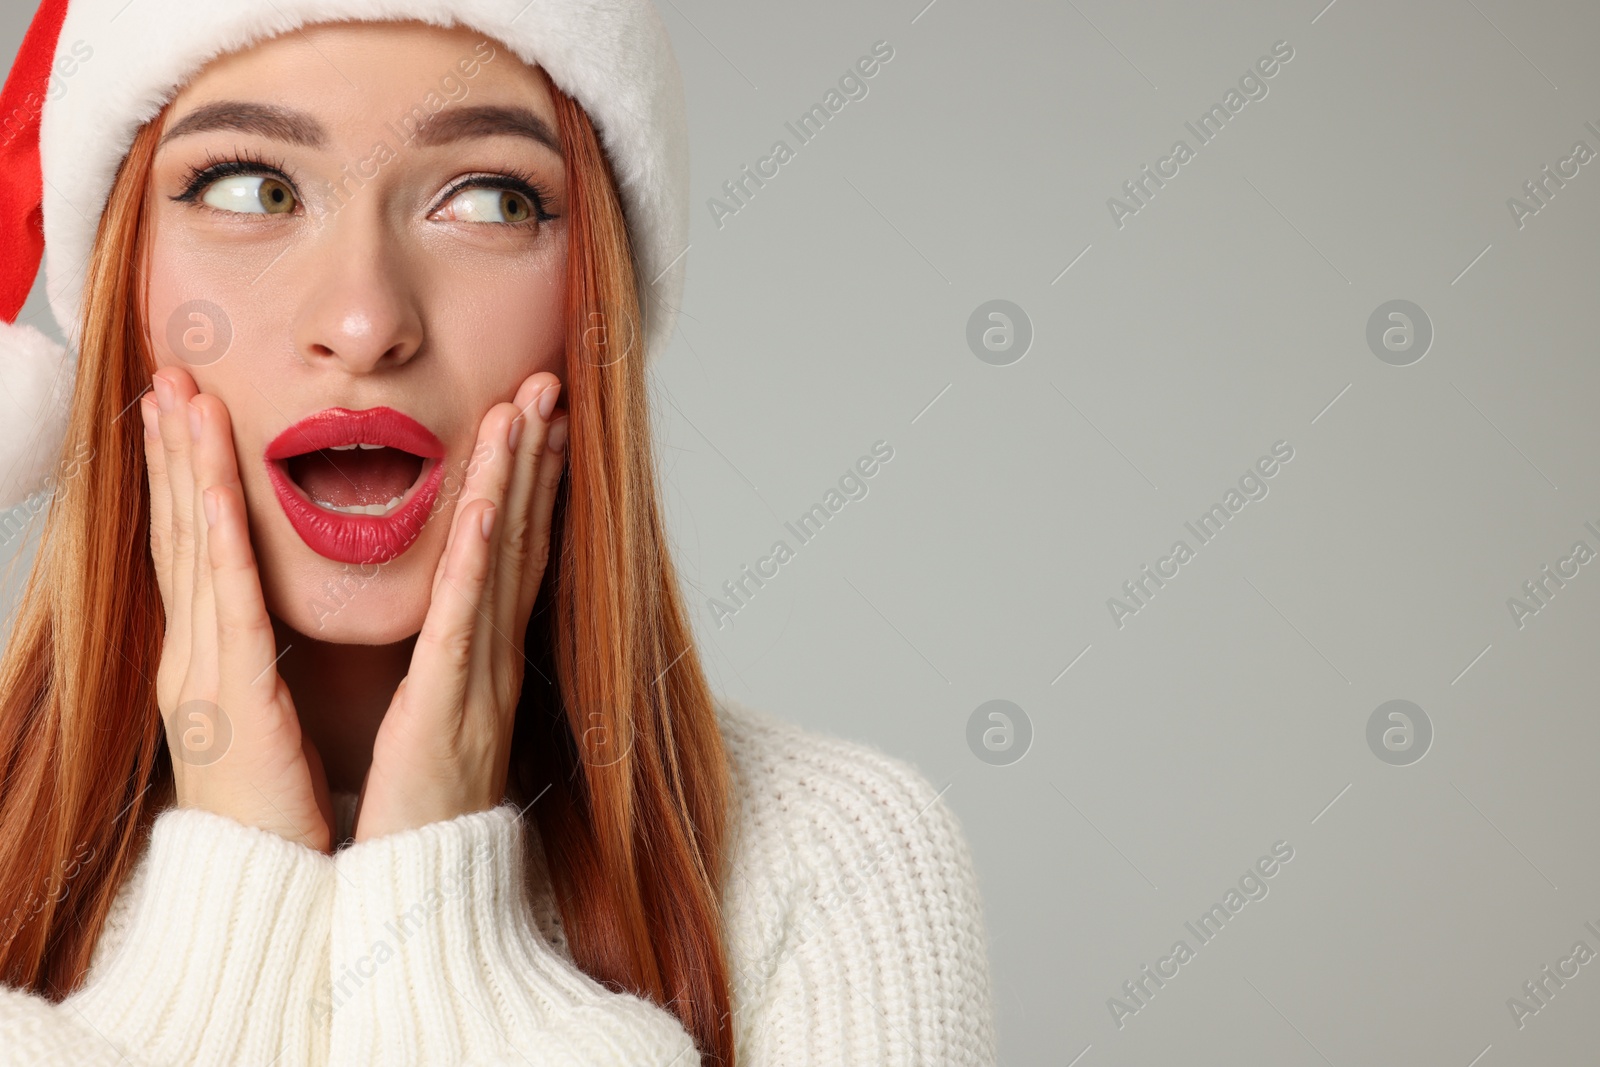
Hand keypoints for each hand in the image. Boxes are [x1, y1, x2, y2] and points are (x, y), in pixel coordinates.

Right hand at [144, 366, 333, 852]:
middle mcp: (191, 657)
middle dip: (169, 452)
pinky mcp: (231, 702)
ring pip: (192, 553)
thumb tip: (256, 613)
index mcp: (205, 660)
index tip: (180, 410)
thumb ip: (253, 657)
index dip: (180, 476)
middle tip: (164, 376)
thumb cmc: (272, 808)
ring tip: (178, 399)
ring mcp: (201, 677)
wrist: (262, 889)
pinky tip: (208, 487)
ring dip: (183, 471)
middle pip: (177, 535)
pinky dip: (215, 542)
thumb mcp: (258, 714)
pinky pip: (226, 607)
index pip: (190, 550)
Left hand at [352, 371, 567, 840]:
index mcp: (484, 659)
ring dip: (518, 478)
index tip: (536, 418)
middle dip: (536, 456)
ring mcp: (480, 678)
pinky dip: (482, 551)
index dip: (531, 481)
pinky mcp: (450, 705)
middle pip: (523, 538)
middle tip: (548, 382)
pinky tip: (492, 496)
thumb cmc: (419, 816)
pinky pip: (465, 615)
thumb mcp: (439, 723)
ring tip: (528, 407)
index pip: (513, 553)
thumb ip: (448, 666)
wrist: (422, 897)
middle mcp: (495, 658)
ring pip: (503, 559)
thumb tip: (447, 624)